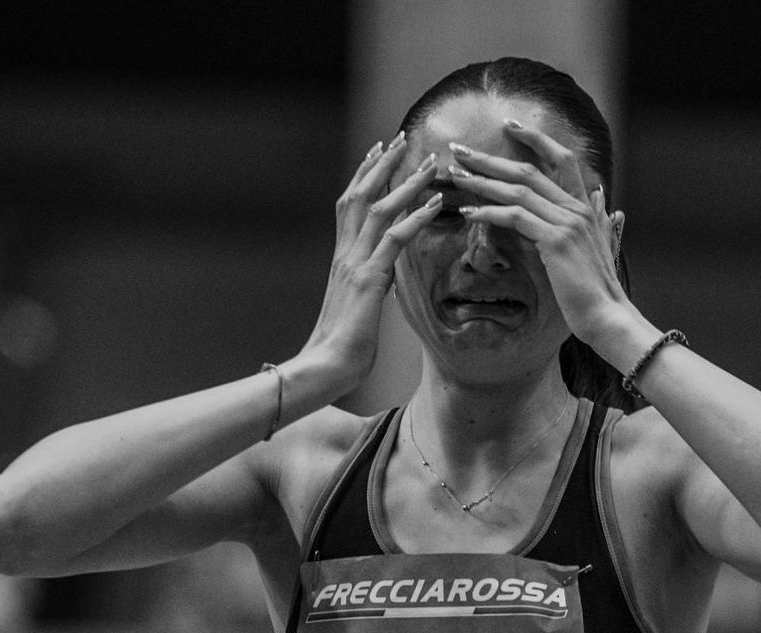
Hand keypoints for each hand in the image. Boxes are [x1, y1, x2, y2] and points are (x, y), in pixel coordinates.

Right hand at [302, 134, 444, 390]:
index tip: (377, 152)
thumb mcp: (357, 311)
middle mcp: (345, 255)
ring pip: (379, 209)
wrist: (325, 367)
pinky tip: (436, 203)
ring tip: (429, 163)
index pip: (349, 206)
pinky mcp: (369, 280)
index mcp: (341, 260)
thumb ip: (368, 288)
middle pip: (361, 195)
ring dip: (406, 182)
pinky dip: (416, 217)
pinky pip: (395, 239)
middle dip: (382, 164)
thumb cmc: (339, 350)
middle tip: (401, 137)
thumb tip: (382, 279)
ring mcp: (355, 265)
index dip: (363, 175)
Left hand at [446, 122, 641, 357]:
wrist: (608, 317)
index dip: (535, 138)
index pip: (561, 158)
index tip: (508, 125)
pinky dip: (489, 213)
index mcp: (586, 207)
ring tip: (456, 177)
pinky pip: (515, 217)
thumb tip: (606, 201)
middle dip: (491, 158)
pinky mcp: (555, 241)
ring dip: (483, 182)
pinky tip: (468, 214)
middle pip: (529, 170)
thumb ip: (600, 222)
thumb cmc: (598, 292)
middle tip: (460, 150)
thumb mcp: (602, 249)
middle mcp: (577, 208)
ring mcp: (567, 222)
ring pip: (518, 190)